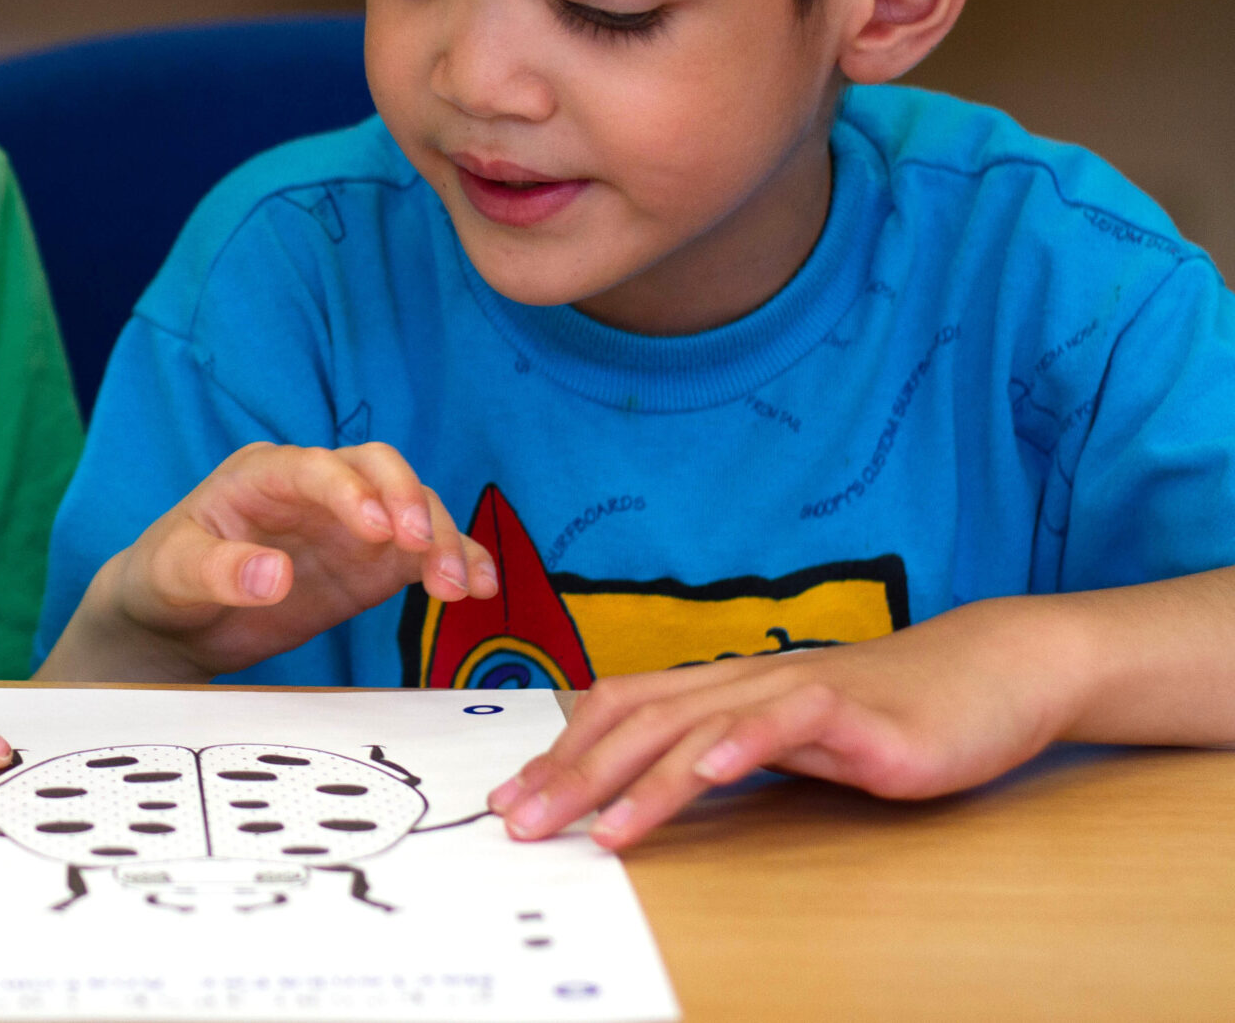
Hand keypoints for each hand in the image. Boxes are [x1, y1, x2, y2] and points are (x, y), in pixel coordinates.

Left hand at [48, 441, 496, 681]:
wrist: (173, 617)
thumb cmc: (165, 578)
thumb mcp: (174, 574)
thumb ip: (220, 571)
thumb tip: (275, 574)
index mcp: (263, 474)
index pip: (318, 467)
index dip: (353, 491)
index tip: (376, 531)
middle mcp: (316, 488)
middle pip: (381, 470)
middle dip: (410, 504)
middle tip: (426, 553)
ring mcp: (348, 525)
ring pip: (412, 509)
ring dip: (445, 539)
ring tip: (464, 587)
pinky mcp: (368, 565)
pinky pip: (421, 555)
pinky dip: (455, 564)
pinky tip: (479, 589)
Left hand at [491, 597, 1078, 849]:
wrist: (990, 673)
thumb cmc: (887, 711)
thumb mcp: (790, 736)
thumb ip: (729, 752)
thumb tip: (658, 784)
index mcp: (724, 688)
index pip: (621, 710)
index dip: (562, 750)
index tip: (513, 798)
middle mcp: (746, 681)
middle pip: (638, 722)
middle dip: (572, 775)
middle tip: (522, 821)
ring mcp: (796, 692)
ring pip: (698, 727)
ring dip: (641, 781)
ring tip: (599, 830)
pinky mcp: (854, 713)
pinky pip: (786, 721)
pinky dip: (743, 745)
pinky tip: (709, 771)